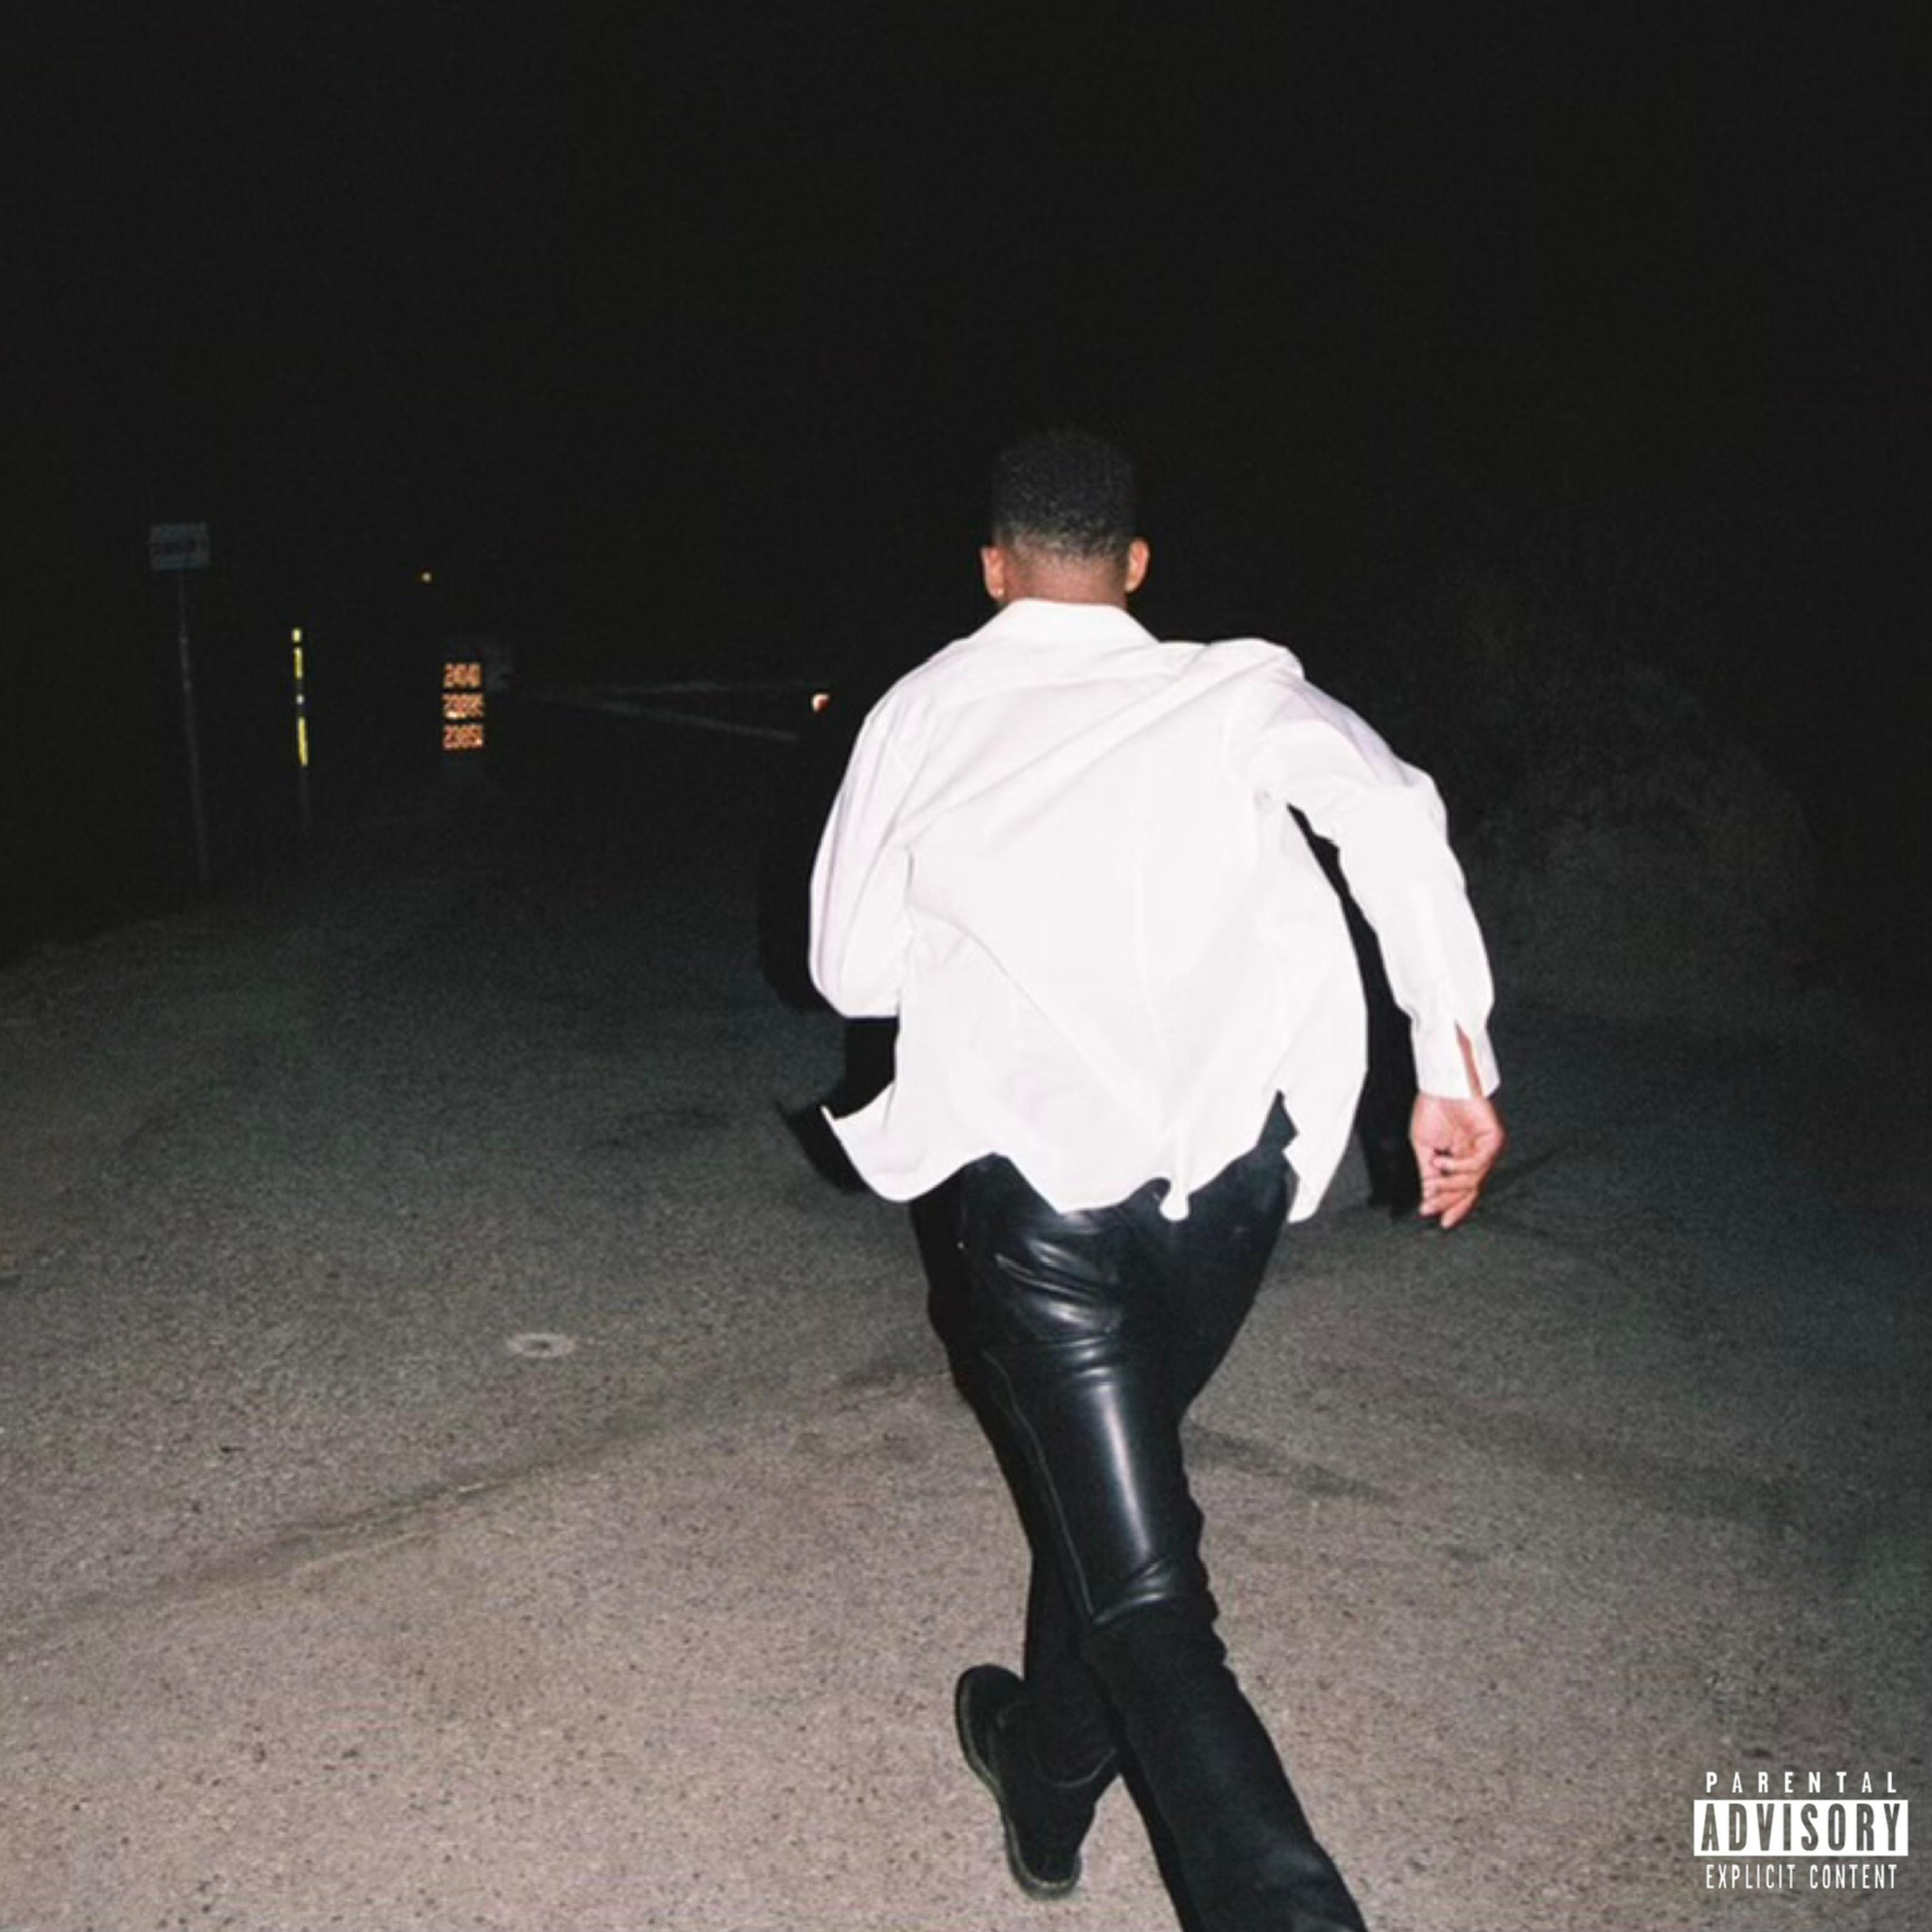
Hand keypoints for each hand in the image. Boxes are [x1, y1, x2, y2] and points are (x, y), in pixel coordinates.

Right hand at [1409, 1090, 1505, 1228]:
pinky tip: (1442, 1162)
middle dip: (1449, 1201)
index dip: (1453, 1206)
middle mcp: (1480, 1156)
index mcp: (1465, 1158)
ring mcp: (1488, 1148)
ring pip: (1474, 1180)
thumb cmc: (1434, 1107)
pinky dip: (1458, 1167)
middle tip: (1430, 1207)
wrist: (1440, 1083)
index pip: (1465, 1190)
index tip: (1439, 1220)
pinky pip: (1478, 1163)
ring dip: (1450, 1183)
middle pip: (1471, 1189)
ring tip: (1433, 1178)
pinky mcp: (1494, 1139)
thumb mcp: (1424, 1148)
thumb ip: (1428, 1174)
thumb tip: (1427, 1197)